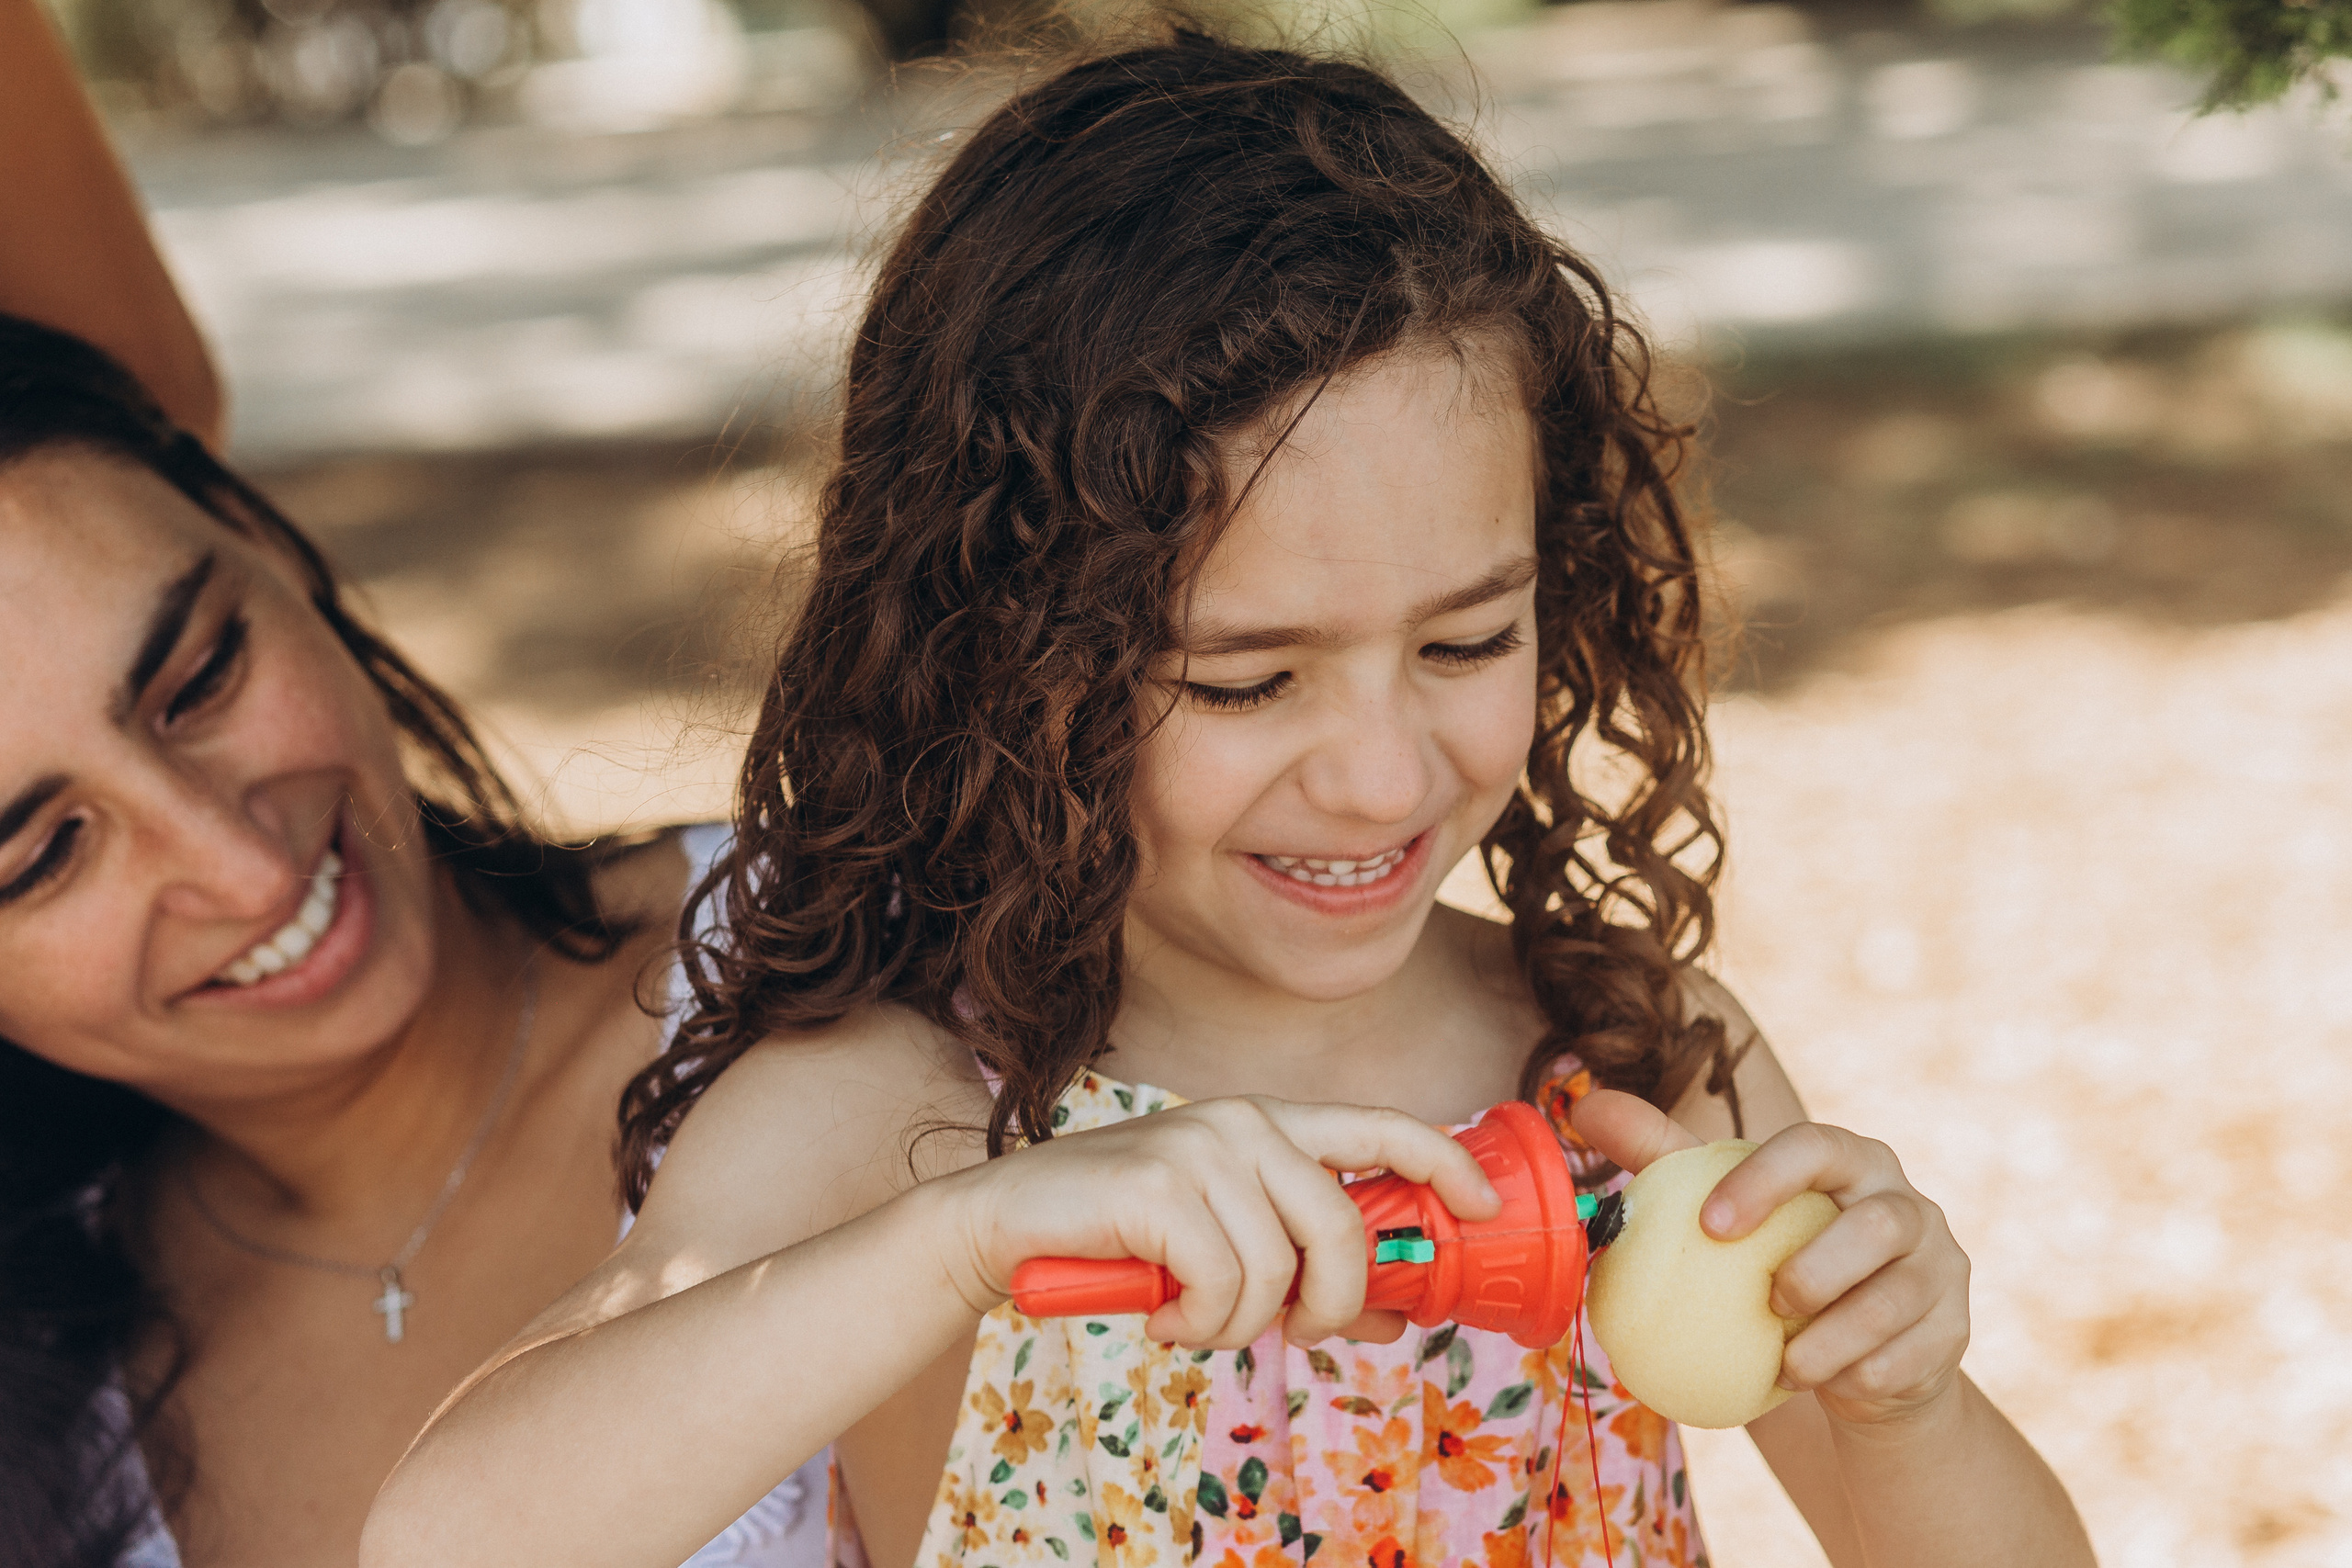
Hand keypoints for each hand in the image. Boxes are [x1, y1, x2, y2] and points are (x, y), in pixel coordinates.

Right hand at [941, 1096, 1500, 1350]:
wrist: (1009, 1226)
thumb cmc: (1125, 1237)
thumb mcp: (1227, 1246)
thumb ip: (1308, 1270)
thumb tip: (1399, 1316)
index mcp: (1269, 1123)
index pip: (1382, 1126)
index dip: (1446, 1162)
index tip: (1485, 1205)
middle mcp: (1244, 1123)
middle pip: (1345, 1228)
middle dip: (1335, 1304)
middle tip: (1296, 1331)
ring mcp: (1202, 1149)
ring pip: (1282, 1272)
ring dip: (1242, 1325)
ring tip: (1196, 1318)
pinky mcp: (1161, 1188)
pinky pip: (1225, 1287)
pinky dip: (1199, 1326)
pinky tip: (1164, 1314)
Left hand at [1571, 1089, 1969, 1426]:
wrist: (1852, 1352)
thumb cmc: (1774, 1259)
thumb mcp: (1723, 1209)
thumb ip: (1662, 1156)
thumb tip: (1587, 1107)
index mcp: (1850, 1160)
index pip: (1817, 1145)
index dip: (1768, 1178)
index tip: (1710, 1224)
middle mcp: (1907, 1204)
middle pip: (1879, 1224)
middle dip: (1818, 1268)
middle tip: (1767, 1301)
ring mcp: (1941, 1267)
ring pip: (1898, 1298)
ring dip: (1833, 1339)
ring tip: (1787, 1364)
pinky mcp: (1954, 1330)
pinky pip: (1911, 1356)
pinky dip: (1860, 1377)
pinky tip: (1824, 1385)